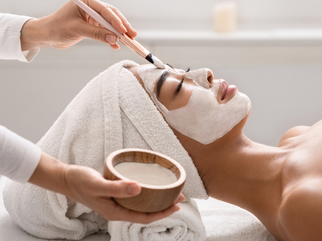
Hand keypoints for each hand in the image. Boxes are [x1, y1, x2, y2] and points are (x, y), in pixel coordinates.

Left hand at [20, 0, 136, 50]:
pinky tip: (116, 46)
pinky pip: (106, 32)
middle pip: (112, 16)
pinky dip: (111, 39)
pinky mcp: (93, 26)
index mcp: (86, 1)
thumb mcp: (77, 30)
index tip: (123, 30)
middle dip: (122, 26)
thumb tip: (114, 39)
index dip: (116, 21)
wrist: (47, 35)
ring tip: (128, 41)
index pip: (105, 10)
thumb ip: (96, 34)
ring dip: (119, 34)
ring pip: (111, 24)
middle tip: (132, 35)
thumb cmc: (57, 27)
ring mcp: (93, 16)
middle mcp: (91, 7)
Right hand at [29, 152, 184, 223]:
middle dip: (163, 207)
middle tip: (180, 196)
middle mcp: (118, 211)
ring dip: (156, 201)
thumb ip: (117, 187)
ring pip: (141, 206)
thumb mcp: (99, 184)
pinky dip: (146, 194)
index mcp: (116, 213)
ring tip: (170, 192)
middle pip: (146, 213)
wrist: (66, 179)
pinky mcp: (115, 196)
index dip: (162, 213)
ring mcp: (116, 204)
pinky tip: (151, 187)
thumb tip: (138, 189)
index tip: (177, 205)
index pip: (145, 217)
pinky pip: (135, 199)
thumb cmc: (80, 181)